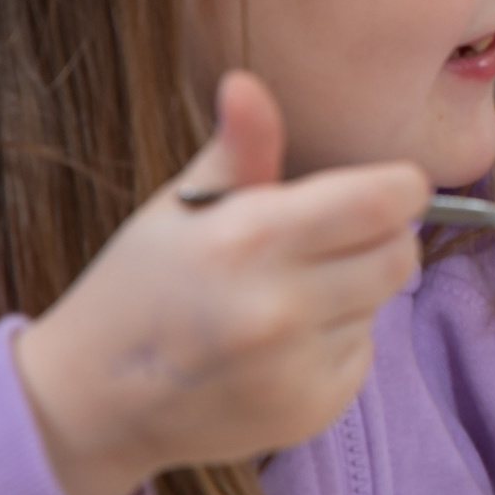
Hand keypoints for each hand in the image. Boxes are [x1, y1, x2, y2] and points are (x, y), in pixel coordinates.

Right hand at [13, 72, 429, 494]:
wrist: (93, 402)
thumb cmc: (141, 287)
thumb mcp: (180, 209)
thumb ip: (239, 150)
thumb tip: (247, 83)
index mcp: (251, 239)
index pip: (386, 200)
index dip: (396, 189)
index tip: (377, 192)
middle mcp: (280, 307)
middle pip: (401, 254)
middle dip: (377, 240)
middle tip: (325, 245)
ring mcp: (297, 366)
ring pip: (382, 304)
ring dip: (353, 294)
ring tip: (284, 298)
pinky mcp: (313, 410)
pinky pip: (362, 354)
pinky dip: (336, 344)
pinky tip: (279, 346)